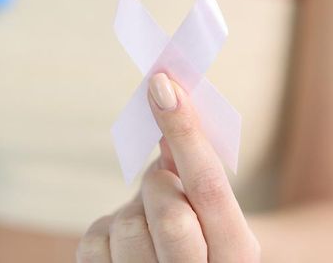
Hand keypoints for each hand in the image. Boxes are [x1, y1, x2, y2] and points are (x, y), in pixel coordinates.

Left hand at [77, 73, 259, 261]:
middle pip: (172, 218)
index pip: (211, 187)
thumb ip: (192, 163)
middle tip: (161, 179)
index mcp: (238, 253)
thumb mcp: (208, 206)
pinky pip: (95, 243)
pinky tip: (125, 242)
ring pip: (127, 227)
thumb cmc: (199, 234)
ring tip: (146, 221)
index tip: (162, 86)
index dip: (185, 132)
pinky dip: (106, 230)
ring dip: (131, 210)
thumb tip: (165, 96)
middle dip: (158, 187)